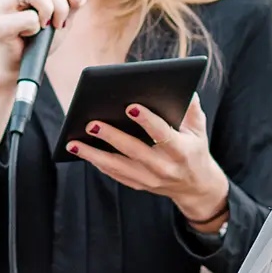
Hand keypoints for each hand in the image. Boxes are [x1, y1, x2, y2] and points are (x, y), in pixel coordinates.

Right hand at [0, 0, 86, 85]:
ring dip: (49, 11)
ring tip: (45, 27)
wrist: (20, 68)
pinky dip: (36, 29)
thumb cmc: (38, 40)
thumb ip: (71, 4)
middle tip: (59, 24)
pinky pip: (29, 18)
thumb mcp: (61, 19)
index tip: (64, 10)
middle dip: (61, 5)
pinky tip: (27, 37)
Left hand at [65, 95, 228, 223]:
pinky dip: (97, 162)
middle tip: (91, 122)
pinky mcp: (138, 185)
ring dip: (93, 154)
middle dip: (111, 136)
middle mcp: (164, 167)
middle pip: (133, 151)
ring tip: (73, 142)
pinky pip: (114, 174)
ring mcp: (149, 179)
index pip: (163, 134)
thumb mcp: (199, 129)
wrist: (196, 186)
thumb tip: (184, 86)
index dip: (147, 121)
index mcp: (181, 151)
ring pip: (117, 167)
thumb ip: (192, 108)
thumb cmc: (194, 149)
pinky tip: (81, 150)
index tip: (131, 106)